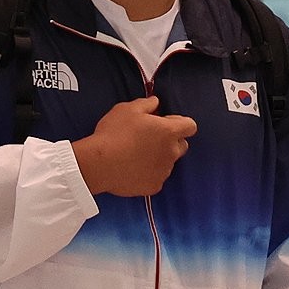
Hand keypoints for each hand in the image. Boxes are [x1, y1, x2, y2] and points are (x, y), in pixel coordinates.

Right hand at [72, 96, 197, 196]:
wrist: (98, 164)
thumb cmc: (112, 135)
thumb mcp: (126, 109)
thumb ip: (146, 104)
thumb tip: (154, 102)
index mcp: (168, 131)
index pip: (190, 125)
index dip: (179, 123)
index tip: (165, 123)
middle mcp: (171, 152)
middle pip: (181, 145)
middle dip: (170, 141)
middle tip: (148, 138)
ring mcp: (164, 171)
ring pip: (167, 162)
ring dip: (157, 157)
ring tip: (134, 155)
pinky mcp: (154, 186)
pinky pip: (156, 177)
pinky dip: (147, 173)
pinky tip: (131, 168)